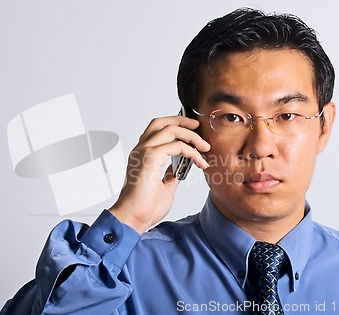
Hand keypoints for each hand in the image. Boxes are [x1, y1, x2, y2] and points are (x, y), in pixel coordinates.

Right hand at [109, 115, 209, 233]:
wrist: (134, 218)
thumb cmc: (144, 207)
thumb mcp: (164, 187)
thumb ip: (171, 175)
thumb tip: (180, 169)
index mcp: (142, 155)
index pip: (156, 130)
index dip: (175, 126)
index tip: (192, 130)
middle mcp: (141, 150)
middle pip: (161, 123)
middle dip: (181, 121)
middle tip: (197, 126)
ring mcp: (144, 152)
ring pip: (170, 130)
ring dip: (191, 136)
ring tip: (205, 147)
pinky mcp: (151, 158)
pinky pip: (176, 146)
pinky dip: (191, 151)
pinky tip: (199, 161)